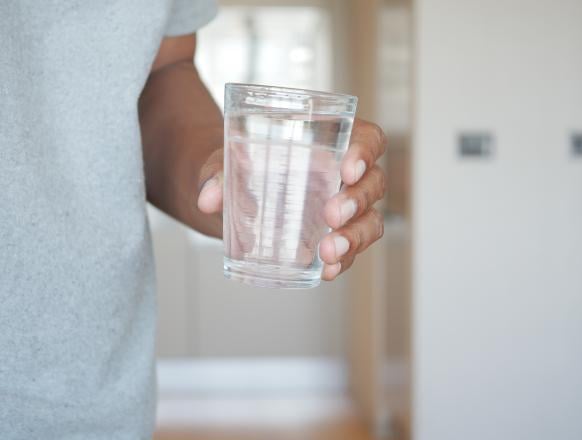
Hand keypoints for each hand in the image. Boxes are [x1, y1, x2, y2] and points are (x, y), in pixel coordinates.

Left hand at [196, 118, 386, 281]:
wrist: (229, 196)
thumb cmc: (237, 166)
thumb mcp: (224, 163)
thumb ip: (216, 174)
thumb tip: (208, 198)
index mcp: (330, 140)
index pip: (367, 139)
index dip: (365, 151)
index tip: (347, 167)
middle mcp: (344, 174)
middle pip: (373, 183)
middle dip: (356, 200)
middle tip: (330, 214)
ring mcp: (344, 209)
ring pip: (369, 220)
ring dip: (354, 237)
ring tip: (328, 251)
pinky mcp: (334, 237)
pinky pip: (351, 249)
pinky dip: (342, 261)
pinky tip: (326, 270)